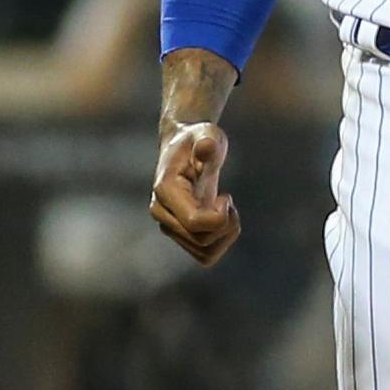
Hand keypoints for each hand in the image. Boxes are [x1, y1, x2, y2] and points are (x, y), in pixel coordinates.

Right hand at [149, 120, 240, 263]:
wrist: (184, 147)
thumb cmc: (197, 139)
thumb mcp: (207, 134)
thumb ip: (208, 142)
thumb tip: (206, 148)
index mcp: (166, 191)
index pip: (194, 223)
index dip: (219, 216)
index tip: (226, 195)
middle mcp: (162, 213)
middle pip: (202, 241)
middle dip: (226, 224)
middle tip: (227, 198)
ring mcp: (170, 226)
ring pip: (205, 253)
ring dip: (226, 234)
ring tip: (226, 209)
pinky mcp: (181, 235)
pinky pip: (206, 256)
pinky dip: (222, 242)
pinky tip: (222, 219)